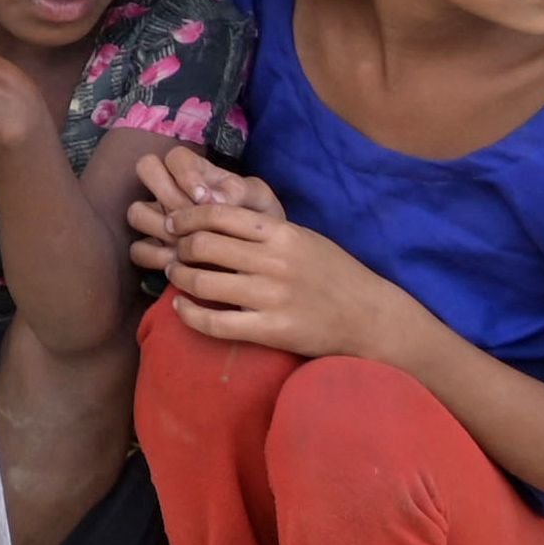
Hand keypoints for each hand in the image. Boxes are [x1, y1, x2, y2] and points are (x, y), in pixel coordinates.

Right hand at [118, 142, 264, 275]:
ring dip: (158, 226)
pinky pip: (138, 250)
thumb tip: (212, 198)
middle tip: (189, 217)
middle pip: (146, 169)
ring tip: (184, 244)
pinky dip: (155, 257)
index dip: (184, 173)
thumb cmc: (259, 219)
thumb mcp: (259, 200)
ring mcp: (160, 219)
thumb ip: (240, 191)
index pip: (176, 156)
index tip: (204, 198)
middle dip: (167, 193)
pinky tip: (180, 265)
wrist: (261, 254)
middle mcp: (172, 190)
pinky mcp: (157, 250)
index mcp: (197, 171)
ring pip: (136, 212)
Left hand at [144, 197, 415, 364]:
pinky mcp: (272, 330)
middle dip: (179, 247)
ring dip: (179, 277)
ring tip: (175, 276)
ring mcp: (272, 296)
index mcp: (281, 232)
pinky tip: (181, 309)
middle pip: (203, 245)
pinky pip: (216, 322)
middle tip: (173, 252)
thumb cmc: (335, 274)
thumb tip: (216, 216)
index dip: (187, 217)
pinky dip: (189, 315)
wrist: (370, 317)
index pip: (218, 214)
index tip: (174, 223)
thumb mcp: (304, 237)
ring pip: (203, 281)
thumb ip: (265, 228)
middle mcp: (274, 261)